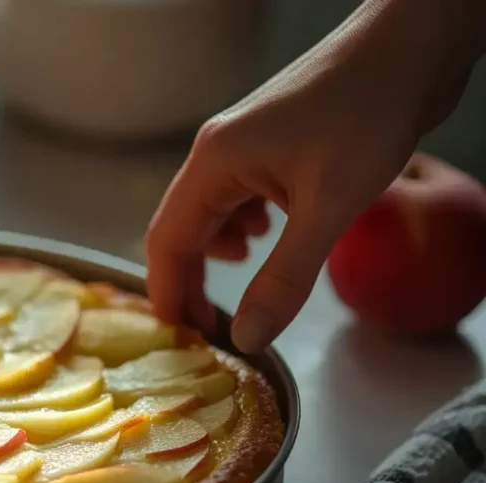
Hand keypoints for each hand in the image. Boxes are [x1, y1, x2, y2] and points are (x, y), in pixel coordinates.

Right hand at [145, 0, 484, 352]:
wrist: (411, 47)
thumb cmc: (368, 116)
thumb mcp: (328, 209)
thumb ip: (284, 278)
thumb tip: (247, 338)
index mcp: (213, 164)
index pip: (168, 241)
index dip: (168, 293)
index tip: (178, 337)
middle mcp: (216, 153)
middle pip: (183, 228)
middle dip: (191, 279)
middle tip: (209, 325)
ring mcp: (243, 146)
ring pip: (211, 213)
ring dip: (219, 252)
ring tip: (245, 277)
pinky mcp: (271, 144)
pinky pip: (238, 196)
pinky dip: (245, 225)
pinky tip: (271, 233)